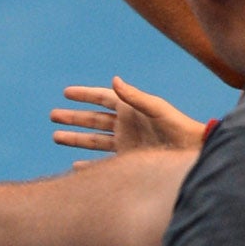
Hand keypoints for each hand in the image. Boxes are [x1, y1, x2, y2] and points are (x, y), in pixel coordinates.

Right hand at [50, 77, 205, 155]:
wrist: (191, 153)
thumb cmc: (178, 128)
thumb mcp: (156, 109)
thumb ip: (134, 96)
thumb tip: (114, 80)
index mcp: (130, 109)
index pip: (102, 99)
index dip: (85, 95)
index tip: (66, 93)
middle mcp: (125, 126)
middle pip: (93, 120)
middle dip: (73, 117)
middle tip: (53, 115)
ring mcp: (126, 144)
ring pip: (93, 140)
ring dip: (75, 138)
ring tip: (56, 137)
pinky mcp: (128, 162)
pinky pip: (103, 163)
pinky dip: (89, 165)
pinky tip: (76, 165)